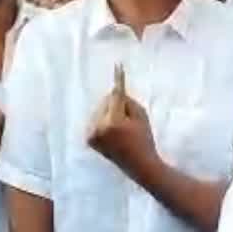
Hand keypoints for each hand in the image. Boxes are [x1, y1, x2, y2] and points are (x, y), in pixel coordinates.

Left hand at [87, 65, 159, 184]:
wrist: (139, 165)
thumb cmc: (144, 139)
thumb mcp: (141, 117)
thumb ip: (128, 102)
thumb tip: (116, 92)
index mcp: (113, 121)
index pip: (115, 96)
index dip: (118, 81)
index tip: (118, 66)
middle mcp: (98, 127)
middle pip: (105, 102)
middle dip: (115, 104)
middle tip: (127, 119)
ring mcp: (91, 133)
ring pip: (99, 110)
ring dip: (108, 113)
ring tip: (120, 129)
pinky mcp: (89, 138)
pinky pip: (95, 120)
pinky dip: (103, 121)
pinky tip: (113, 133)